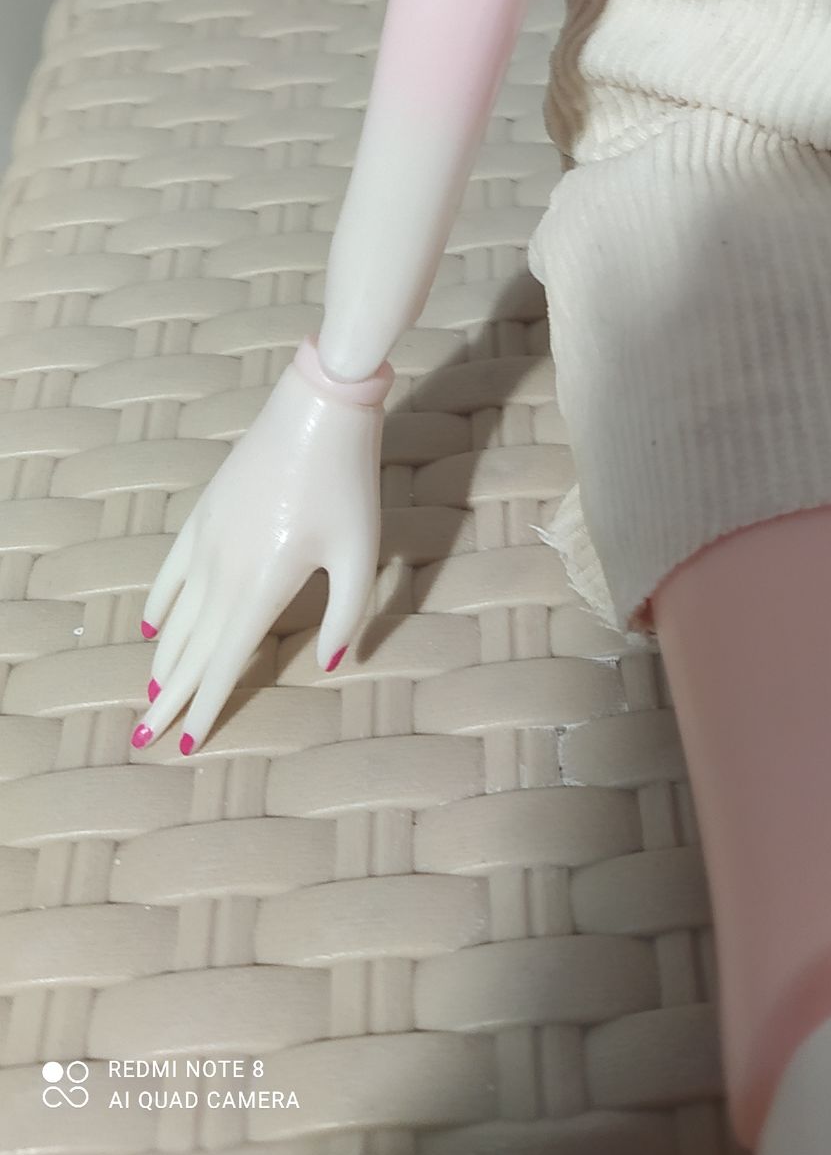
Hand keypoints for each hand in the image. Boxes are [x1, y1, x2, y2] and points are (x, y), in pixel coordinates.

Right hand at [129, 340, 389, 754]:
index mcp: (262, 588)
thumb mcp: (361, 553)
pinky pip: (171, 572)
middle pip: (191, 649)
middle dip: (169, 697)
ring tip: (151, 693)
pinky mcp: (204, 515)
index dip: (204, 707)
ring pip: (176, 616)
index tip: (183, 744)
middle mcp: (224, 572)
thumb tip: (331, 663)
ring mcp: (207, 541)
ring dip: (163, 658)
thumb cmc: (347, 484)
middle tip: (146, 735)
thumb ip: (346, 615)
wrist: (317, 411)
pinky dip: (158, 603)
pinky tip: (150, 627)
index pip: (225, 663)